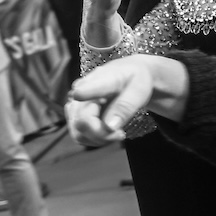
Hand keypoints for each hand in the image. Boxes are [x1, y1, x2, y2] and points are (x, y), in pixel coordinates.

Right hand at [66, 54, 189, 147]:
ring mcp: (76, 103)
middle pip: (81, 121)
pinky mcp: (76, 115)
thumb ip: (125, 106)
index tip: (78, 95)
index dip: (82, 93)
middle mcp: (82, 90)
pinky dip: (95, 139)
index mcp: (101, 79)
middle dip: (102, 134)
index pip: (86, 87)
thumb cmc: (135, 79)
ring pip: (78, 132)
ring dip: (98, 139)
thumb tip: (110, 126)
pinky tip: (108, 132)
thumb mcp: (139, 89)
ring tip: (116, 132)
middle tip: (120, 134)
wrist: (129, 75)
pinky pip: (80, 136)